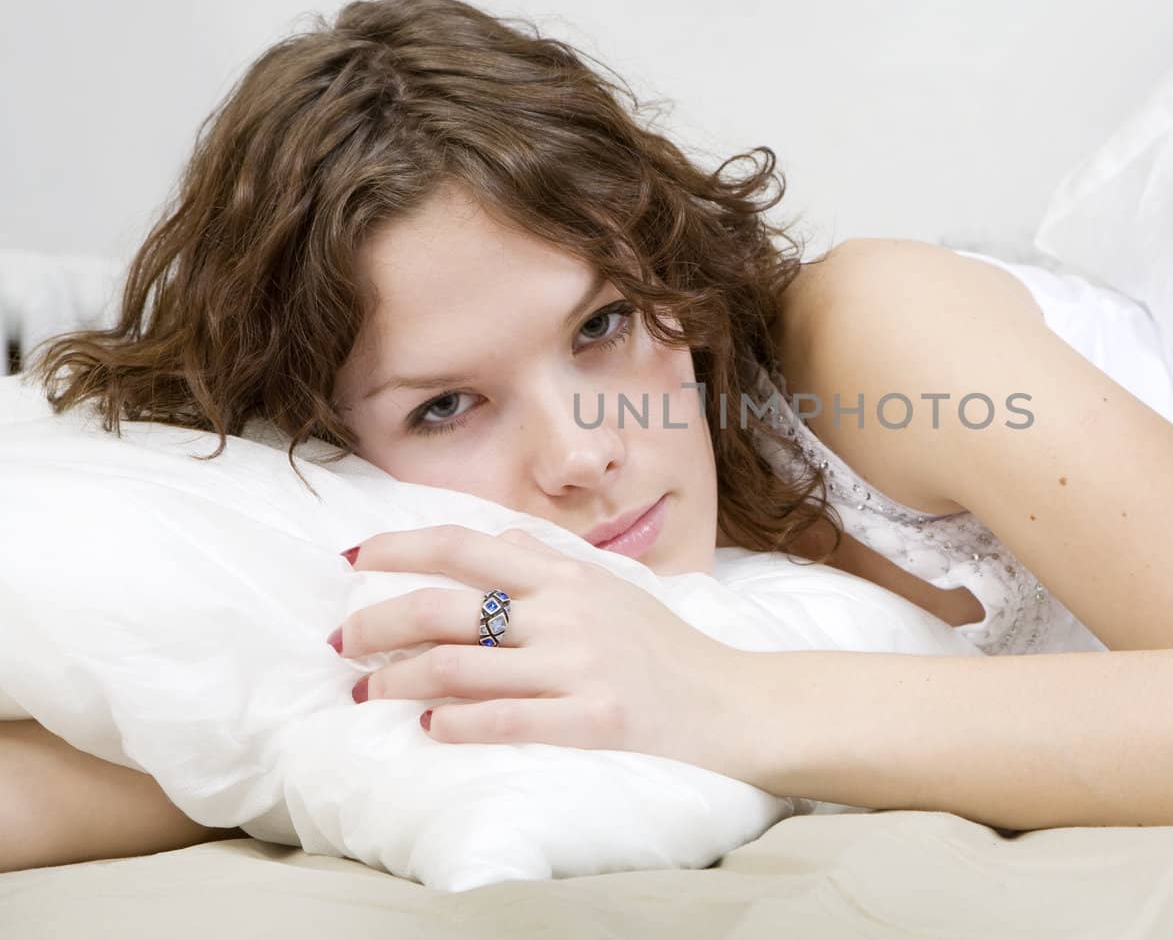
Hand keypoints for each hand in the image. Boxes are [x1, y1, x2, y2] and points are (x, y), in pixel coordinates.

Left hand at [329, 525, 757, 780]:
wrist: (730, 704)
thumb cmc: (665, 648)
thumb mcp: (613, 589)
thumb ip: (553, 564)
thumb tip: (500, 543)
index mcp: (567, 575)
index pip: (465, 546)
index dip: (400, 547)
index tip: (353, 558)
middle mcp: (566, 613)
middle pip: (444, 608)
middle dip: (378, 622)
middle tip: (344, 643)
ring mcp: (578, 667)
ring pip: (458, 667)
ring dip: (398, 680)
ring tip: (370, 691)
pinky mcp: (591, 721)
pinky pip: (503, 720)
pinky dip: (453, 724)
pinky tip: (430, 728)